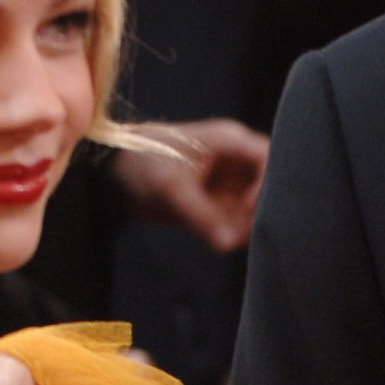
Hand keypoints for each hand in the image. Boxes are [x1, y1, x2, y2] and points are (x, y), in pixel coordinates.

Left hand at [117, 120, 268, 252]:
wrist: (115, 173)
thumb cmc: (143, 162)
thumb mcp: (172, 189)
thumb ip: (202, 216)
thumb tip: (228, 244)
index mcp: (230, 141)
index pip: (269, 158)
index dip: (268, 184)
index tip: (249, 209)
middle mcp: (236, 159)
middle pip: (269, 184)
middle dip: (259, 209)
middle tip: (242, 230)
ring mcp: (230, 181)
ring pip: (256, 205)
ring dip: (247, 224)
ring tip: (226, 237)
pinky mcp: (220, 201)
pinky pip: (238, 219)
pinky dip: (234, 231)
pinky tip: (221, 239)